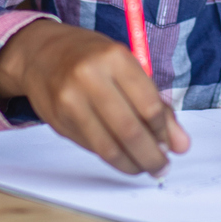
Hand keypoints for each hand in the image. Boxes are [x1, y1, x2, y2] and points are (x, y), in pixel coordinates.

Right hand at [0, 21, 188, 175]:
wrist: (40, 53)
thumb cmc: (92, 58)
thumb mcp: (126, 66)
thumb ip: (154, 102)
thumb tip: (180, 144)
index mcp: (115, 57)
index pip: (149, 105)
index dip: (164, 132)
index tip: (173, 146)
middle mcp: (90, 77)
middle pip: (130, 130)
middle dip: (151, 156)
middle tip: (162, 167)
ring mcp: (70, 100)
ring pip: (109, 147)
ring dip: (132, 164)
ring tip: (144, 168)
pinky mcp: (58, 119)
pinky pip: (92, 148)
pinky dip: (112, 158)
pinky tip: (122, 158)